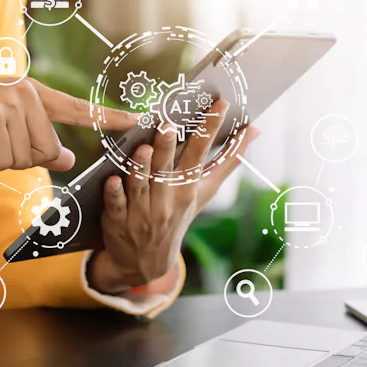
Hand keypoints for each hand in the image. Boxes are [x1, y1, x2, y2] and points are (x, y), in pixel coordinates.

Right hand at [0, 77, 138, 175]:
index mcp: (31, 92)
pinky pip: (1, 161)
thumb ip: (35, 141)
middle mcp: (26, 93)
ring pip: (24, 159)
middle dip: (16, 159)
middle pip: (46, 151)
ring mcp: (10, 103)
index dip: (110, 117)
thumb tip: (68, 159)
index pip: (78, 108)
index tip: (139, 121)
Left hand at [88, 100, 261, 293]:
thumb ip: (227, 161)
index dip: (209, 128)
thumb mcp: (204, 191)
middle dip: (168, 147)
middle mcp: (166, 199)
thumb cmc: (179, 214)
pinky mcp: (118, 219)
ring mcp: (142, 211)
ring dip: (141, 167)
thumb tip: (254, 130)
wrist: (148, 261)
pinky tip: (112, 179)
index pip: (200, 153)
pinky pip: (116, 204)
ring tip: (143, 148)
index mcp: (188, 187)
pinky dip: (114, 193)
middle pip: (167, 169)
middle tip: (168, 125)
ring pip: (140, 185)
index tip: (219, 105)